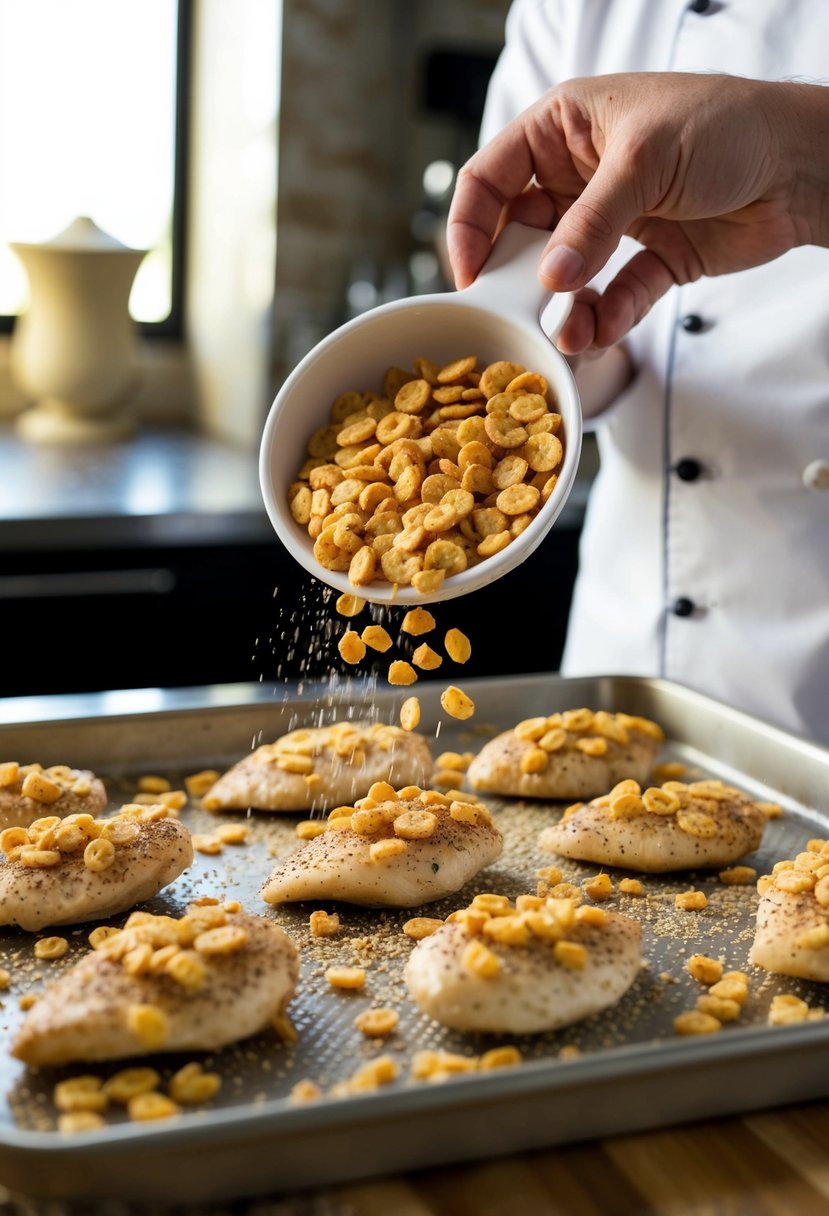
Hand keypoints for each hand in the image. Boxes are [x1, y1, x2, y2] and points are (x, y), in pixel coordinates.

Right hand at [447, 73, 827, 352]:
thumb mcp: (644, 160)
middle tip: (514, 315)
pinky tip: (603, 332)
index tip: (470, 275)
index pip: (489, 177)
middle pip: (521, 236)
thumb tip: (550, 279)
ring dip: (562, 310)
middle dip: (518, 281)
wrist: (802, 163)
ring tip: (566, 335)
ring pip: (567, 277)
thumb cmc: (725, 125)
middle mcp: (581, 175)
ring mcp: (614, 220)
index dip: (469, 226)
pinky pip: (614, 296)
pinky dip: (607, 318)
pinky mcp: (650, 258)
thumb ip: (591, 223)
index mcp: (564, 129)